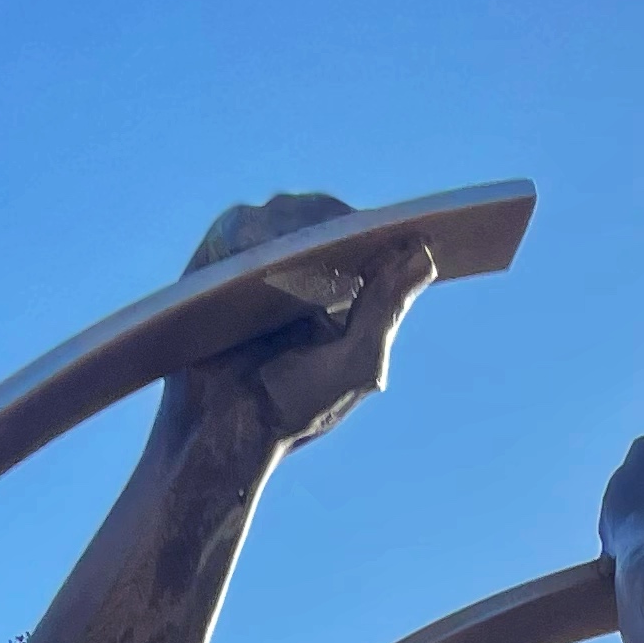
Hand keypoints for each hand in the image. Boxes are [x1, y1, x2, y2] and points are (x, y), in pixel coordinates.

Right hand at [169, 196, 434, 461]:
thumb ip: (386, 311)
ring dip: (293, 232)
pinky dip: (251, 236)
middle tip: (336, 252)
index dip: (376, 231)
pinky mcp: (219, 257)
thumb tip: (424, 258)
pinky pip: (237, 226)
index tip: (391, 233)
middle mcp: (302, 266)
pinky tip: (261, 261)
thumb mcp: (356, 364)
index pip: (365, 237)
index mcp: (343, 290)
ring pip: (282, 214)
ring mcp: (259, 257)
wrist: (225, 428)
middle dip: (331, 228)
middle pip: (323, 217)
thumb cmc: (294, 409)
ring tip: (298, 267)